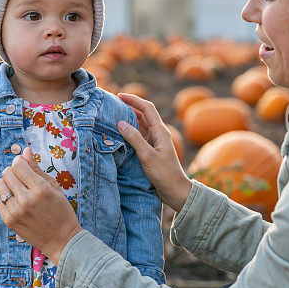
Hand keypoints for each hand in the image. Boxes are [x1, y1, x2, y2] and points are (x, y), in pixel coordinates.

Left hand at [0, 147, 82, 264]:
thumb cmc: (61, 211)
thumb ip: (37, 168)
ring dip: (7, 184)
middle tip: (23, 180)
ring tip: (18, 190)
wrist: (61, 240)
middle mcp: (26, 200)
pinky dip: (5, 197)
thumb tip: (25, 150)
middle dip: (14, 172)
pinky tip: (17, 202)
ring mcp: (15, 211)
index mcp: (40, 189)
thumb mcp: (54, 187)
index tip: (25, 167)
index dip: (21, 163)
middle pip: (7, 173)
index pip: (18, 164)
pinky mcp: (8, 220)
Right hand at [117, 93, 191, 211]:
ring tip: (113, 116)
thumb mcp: (148, 156)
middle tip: (112, 105)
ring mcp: (154, 142)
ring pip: (140, 125)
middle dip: (129, 107)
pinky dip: (129, 132)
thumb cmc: (165, 174)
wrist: (175, 191)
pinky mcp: (150, 150)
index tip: (119, 96)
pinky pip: (138, 137)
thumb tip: (120, 123)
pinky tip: (119, 133)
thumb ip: (135, 139)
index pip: (147, 108)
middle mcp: (158, 134)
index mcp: (160, 131)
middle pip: (143, 114)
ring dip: (128, 119)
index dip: (134, 100)